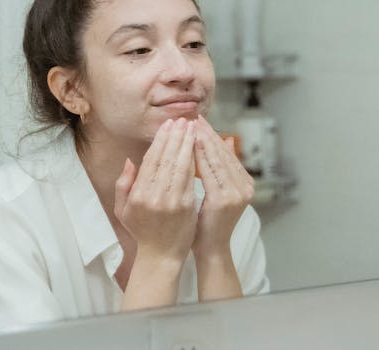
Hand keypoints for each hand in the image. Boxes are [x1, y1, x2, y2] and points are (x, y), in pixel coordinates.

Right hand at [114, 118, 197, 261]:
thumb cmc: (142, 231)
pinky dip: (194, 161)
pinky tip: (197, 148)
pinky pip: (190, 178)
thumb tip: (131, 161)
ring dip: (187, 144)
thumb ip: (124, 184)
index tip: (167, 125)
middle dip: (175, 136)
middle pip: (166, 159)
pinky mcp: (186, 206)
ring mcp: (171, 201)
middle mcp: (153, 196)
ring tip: (192, 128)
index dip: (160, 140)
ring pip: (180, 165)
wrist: (161, 255)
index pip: (150, 160)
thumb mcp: (123, 209)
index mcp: (137, 194)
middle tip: (182, 120)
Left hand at [193, 115, 254, 256]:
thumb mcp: (217, 192)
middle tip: (193, 117)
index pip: (226, 152)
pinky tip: (189, 145)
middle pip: (223, 152)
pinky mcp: (224, 199)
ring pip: (217, 159)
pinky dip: (200, 156)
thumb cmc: (207, 222)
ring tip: (190, 125)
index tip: (197, 121)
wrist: (210, 249)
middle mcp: (244, 186)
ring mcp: (236, 193)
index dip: (211, 135)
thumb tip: (226, 140)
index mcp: (243, 183)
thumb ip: (220, 169)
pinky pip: (209, 171)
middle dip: (206, 133)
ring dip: (203, 140)